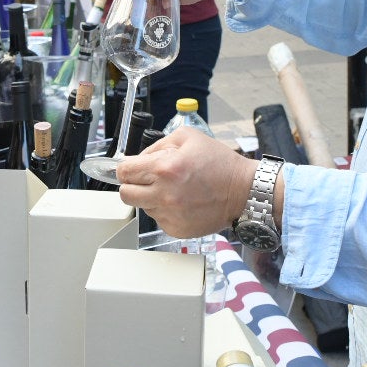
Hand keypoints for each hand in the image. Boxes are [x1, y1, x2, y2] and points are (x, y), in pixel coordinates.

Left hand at [115, 128, 255, 238]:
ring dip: (151, 198)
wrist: (243, 191)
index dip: (126, 168)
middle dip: (133, 184)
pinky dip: (165, 211)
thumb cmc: (219, 163)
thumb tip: (139, 158)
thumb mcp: (188, 137)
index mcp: (164, 169)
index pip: (123, 172)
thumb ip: (158, 145)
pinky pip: (158, 219)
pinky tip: (181, 202)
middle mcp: (164, 194)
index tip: (132, 169)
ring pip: (142, 207)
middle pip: (125, 194)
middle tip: (148, 180)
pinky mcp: (177, 229)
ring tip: (173, 190)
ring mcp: (170, 215)